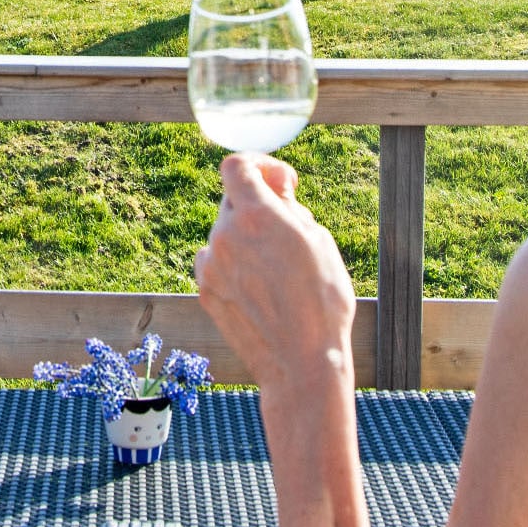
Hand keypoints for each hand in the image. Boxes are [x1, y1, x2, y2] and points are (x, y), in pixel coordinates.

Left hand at [192, 155, 357, 390]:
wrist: (301, 361)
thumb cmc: (322, 301)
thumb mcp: (319, 240)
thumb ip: (289, 206)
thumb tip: (275, 186)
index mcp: (256, 215)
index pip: (235, 166)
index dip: (259, 165)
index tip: (281, 182)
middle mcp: (225, 235)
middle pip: (233, 200)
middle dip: (258, 206)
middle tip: (289, 230)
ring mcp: (210, 264)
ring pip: (226, 233)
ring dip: (247, 237)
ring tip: (279, 269)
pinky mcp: (205, 290)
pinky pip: (217, 261)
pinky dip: (235, 263)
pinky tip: (261, 287)